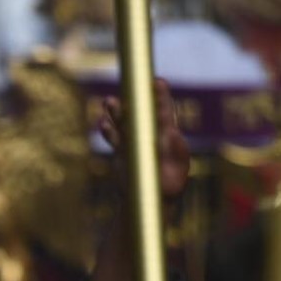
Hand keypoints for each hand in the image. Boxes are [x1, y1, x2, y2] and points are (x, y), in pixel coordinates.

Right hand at [100, 78, 190, 200]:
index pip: (164, 109)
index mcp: (167, 132)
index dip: (161, 95)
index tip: (157, 82)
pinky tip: (103, 124)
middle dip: (133, 98)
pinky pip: (113, 138)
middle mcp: (150, 132)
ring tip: (108, 102)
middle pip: (140, 110)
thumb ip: (173, 148)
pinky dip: (108, 131)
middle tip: (128, 87)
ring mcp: (134, 140)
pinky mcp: (121, 151)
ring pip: (123, 121)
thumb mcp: (177, 164)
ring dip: (115, 111)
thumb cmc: (171, 182)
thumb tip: (169, 133)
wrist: (153, 199)